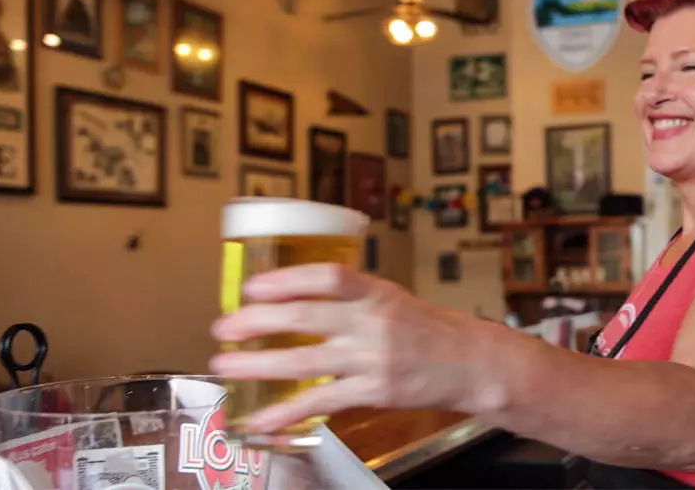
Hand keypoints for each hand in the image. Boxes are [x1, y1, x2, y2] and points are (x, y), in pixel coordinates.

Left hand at [209, 263, 485, 433]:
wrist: (471, 363)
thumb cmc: (428, 330)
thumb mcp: (392, 300)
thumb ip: (350, 299)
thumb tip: (290, 299)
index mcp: (376, 292)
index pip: (328, 277)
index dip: (286, 279)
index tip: (251, 285)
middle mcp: (373, 322)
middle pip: (306, 317)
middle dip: (257, 321)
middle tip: (224, 327)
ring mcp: (373, 359)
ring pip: (304, 360)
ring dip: (258, 363)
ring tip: (225, 364)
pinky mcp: (374, 391)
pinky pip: (321, 401)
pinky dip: (286, 410)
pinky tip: (261, 417)